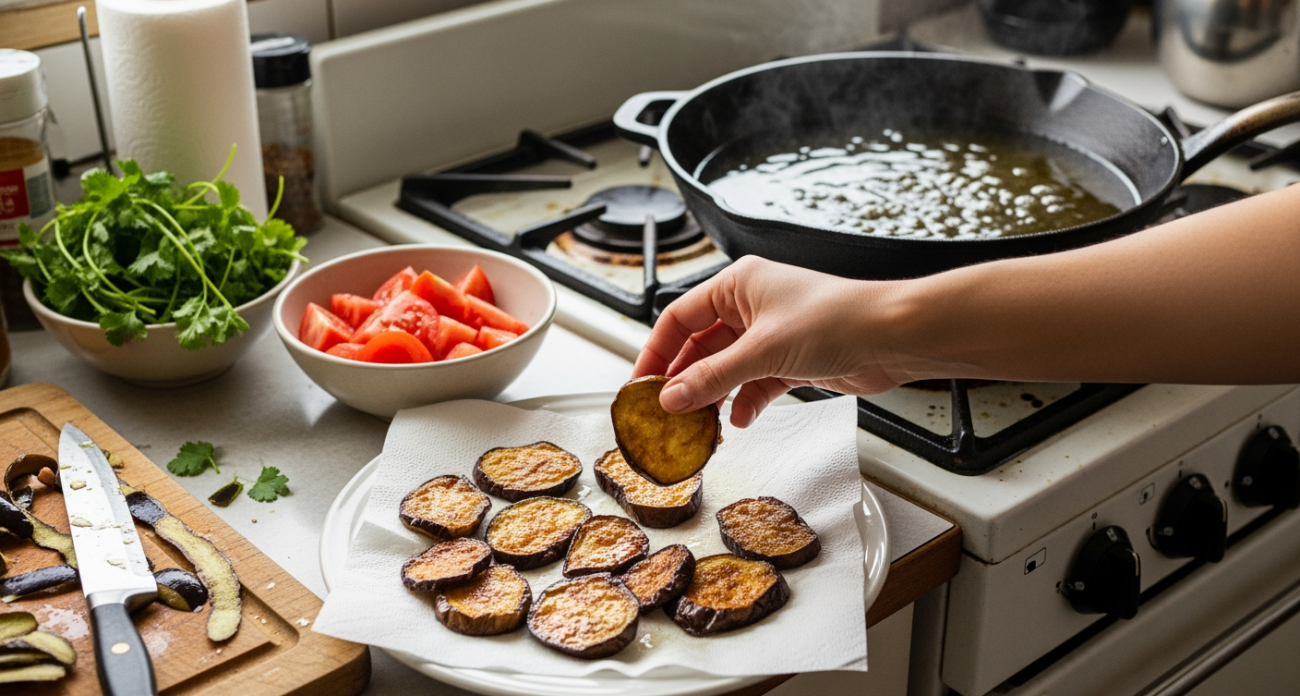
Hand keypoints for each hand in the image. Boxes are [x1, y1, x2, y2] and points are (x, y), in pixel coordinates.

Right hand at [633, 257, 907, 427]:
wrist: (893, 337)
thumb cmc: (838, 320)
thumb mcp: (763, 351)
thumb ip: (713, 377)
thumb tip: (672, 398)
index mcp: (738, 285)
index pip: (679, 317)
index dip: (656, 351)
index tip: (640, 384)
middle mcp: (752, 306)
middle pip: (700, 345)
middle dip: (684, 379)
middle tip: (664, 411)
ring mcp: (771, 334)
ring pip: (726, 368)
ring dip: (713, 394)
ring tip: (698, 423)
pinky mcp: (791, 360)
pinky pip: (754, 383)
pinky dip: (744, 401)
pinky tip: (739, 419)